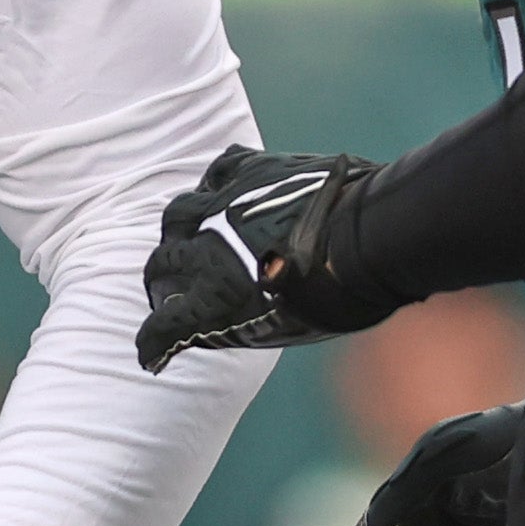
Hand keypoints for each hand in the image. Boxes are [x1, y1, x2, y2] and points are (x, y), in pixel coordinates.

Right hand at [136, 145, 392, 369]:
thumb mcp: (283, 329)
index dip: (154, 344)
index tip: (151, 356)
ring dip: (175, 231)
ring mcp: (228, 202)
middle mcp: (210, 245)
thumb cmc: (339, 294)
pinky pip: (218, 170)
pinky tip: (220, 192)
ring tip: (185, 237)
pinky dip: (211, 186)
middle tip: (164, 289)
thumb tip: (207, 329)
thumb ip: (239, 327)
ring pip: (178, 212)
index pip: (165, 326)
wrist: (373, 237)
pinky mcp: (254, 170)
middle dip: (158, 280)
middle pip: (162, 262)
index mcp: (216, 293)